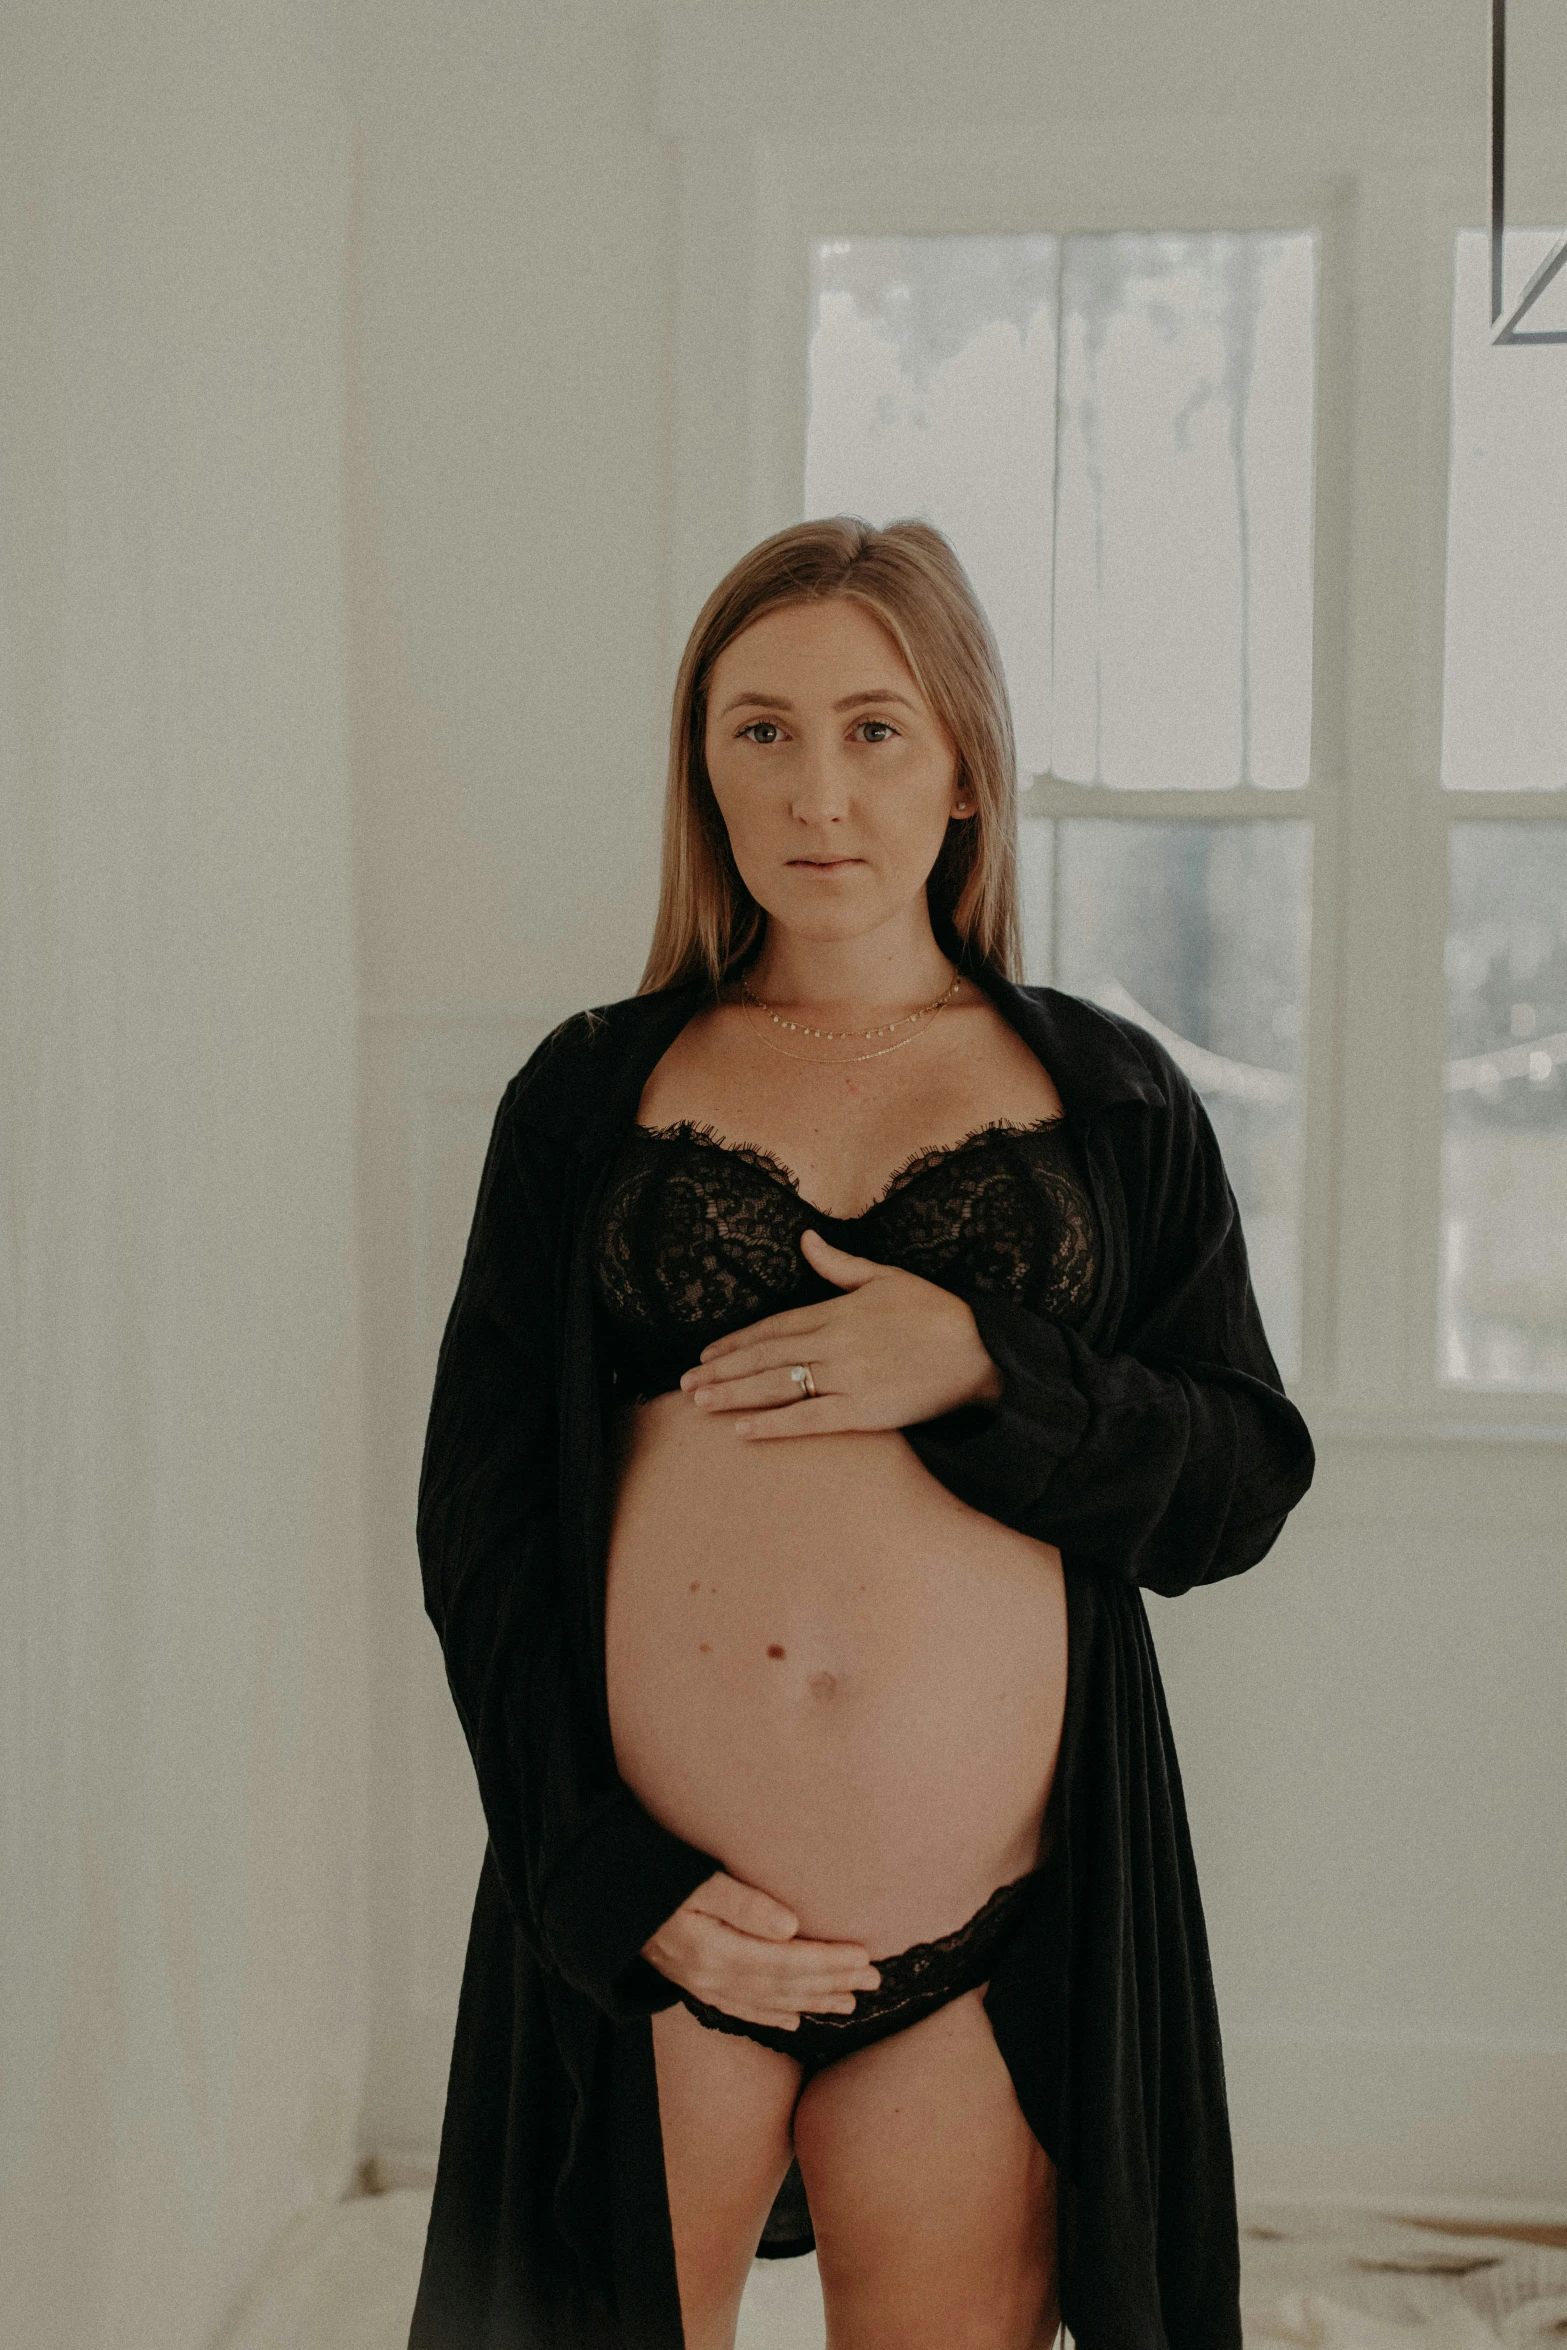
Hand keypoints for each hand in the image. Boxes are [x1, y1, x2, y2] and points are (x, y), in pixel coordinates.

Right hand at [641, 1869, 883, 2028]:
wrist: (602, 1902)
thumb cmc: (653, 1879)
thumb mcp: (695, 1880)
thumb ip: (743, 1902)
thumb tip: (792, 1925)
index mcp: (716, 1951)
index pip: (787, 1962)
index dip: (828, 1961)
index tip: (864, 1956)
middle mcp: (712, 1978)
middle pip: (785, 1986)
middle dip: (832, 1983)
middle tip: (876, 1981)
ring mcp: (702, 1987)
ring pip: (769, 2002)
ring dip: (812, 2002)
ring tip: (850, 2003)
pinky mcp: (695, 1986)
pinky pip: (741, 2011)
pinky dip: (771, 2017)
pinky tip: (795, 2019)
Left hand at [680, 1228, 1003, 1438]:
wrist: (981, 1349)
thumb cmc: (936, 1312)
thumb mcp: (887, 1277)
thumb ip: (840, 1264)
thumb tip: (807, 1239)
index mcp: (837, 1311)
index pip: (773, 1327)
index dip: (735, 1342)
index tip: (706, 1353)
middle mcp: (835, 1344)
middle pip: (765, 1357)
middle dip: (721, 1371)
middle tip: (684, 1383)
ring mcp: (848, 1379)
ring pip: (777, 1386)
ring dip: (734, 1395)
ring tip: (699, 1403)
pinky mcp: (865, 1412)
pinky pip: (809, 1419)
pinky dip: (774, 1425)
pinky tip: (743, 1430)